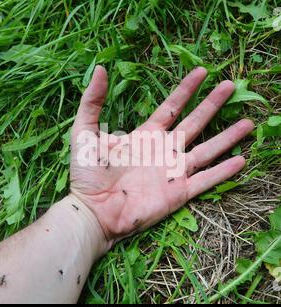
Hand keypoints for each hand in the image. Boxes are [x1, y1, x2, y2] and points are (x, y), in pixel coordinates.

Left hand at [70, 66, 253, 244]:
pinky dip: (222, 172)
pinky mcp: (178, 193)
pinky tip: (240, 161)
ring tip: (249, 123)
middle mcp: (163, 150)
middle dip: (212, 104)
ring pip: (206, 150)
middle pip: (194, 123)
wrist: (93, 210)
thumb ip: (92, 102)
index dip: (186, 89)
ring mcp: (173, 172)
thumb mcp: (85, 132)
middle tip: (230, 86)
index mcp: (145, 135)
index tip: (202, 71)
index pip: (171, 107)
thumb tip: (100, 69)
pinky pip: (205, 180)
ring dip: (227, 137)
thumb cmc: (88, 174)